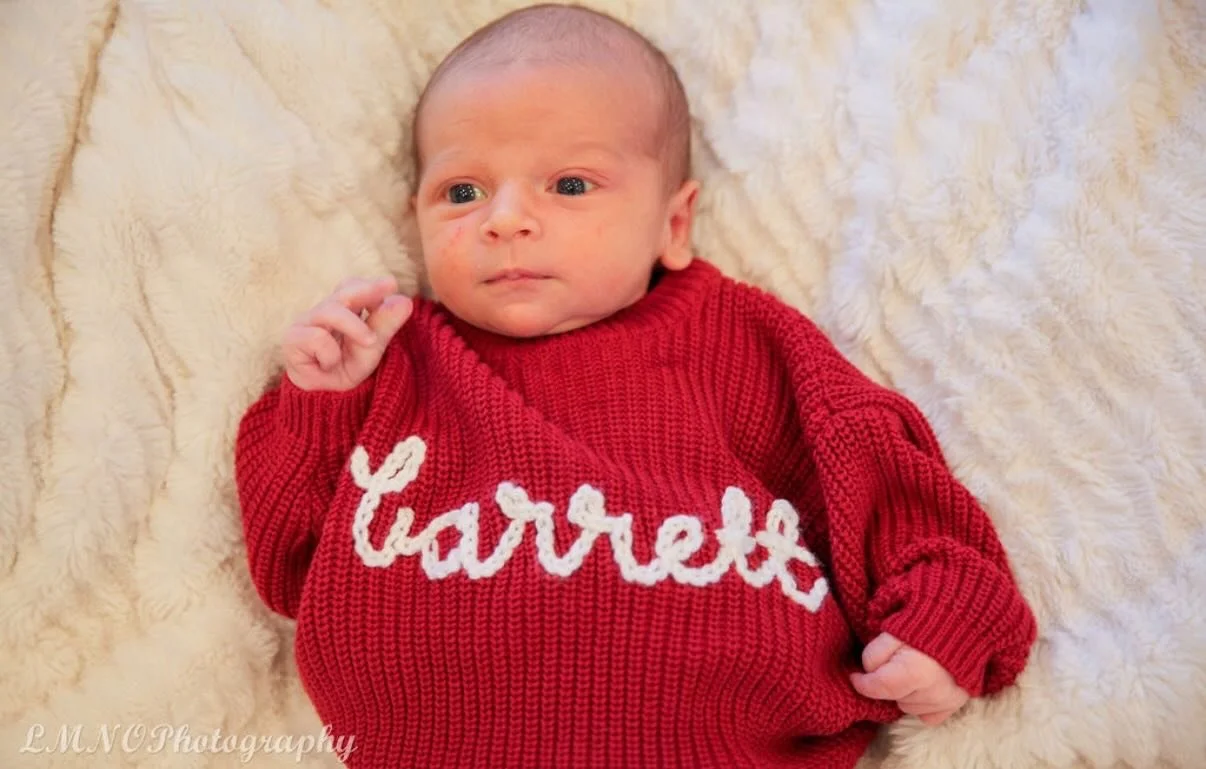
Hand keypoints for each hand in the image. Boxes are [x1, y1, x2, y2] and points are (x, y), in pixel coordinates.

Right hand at [283, 276, 412, 391]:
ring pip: (330, 311)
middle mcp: (323, 312)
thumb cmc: (346, 368)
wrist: (324, 399)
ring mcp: (305, 323)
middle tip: (389, 286)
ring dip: (354, 326)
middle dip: (366, 290)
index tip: (391, 286)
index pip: (353, 286)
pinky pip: (317, 338)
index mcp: (343, 309)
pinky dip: (330, 354)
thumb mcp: (372, 348)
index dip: (371, 286)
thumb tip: (405, 301)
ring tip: (371, 342)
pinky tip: (328, 364)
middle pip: (343, 292)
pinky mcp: (293, 339)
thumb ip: (385, 325)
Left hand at [850, 633, 969, 725]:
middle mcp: (934, 692)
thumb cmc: (923, 623)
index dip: (861, 682)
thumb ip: (874, 655)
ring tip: (911, 670)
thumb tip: (866, 675)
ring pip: (908, 707)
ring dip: (905, 693)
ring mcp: (947, 700)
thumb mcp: (891, 632)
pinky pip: (927, 716)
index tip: (855, 676)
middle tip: (893, 663)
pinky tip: (923, 686)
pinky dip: (922, 704)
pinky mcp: (957, 703)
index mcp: (916, 672)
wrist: (961, 619)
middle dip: (887, 683)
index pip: (878, 688)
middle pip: (893, 697)